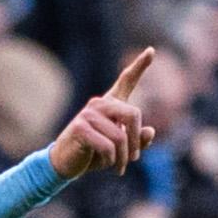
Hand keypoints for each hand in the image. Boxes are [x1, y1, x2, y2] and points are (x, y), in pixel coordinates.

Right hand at [47, 49, 157, 179]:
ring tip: (118, 167)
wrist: (66, 164)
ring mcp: (88, 114)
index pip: (126, 80)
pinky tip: (105, 164)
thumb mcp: (120, 149)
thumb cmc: (94, 154)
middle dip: (136, 140)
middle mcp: (100, 104)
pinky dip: (111, 160)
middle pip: (133, 114)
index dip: (140, 66)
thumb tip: (150, 131)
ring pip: (120, 136)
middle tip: (134, 158)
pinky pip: (108, 146)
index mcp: (110, 104)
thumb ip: (137, 140)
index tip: (151, 50)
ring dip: (123, 157)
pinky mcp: (80, 127)